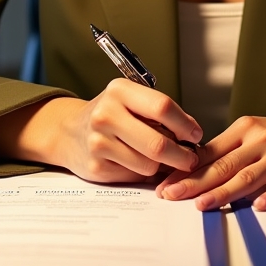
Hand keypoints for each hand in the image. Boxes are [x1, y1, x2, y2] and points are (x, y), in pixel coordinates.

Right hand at [7, 80, 202, 182]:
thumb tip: (192, 136)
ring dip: (160, 165)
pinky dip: (143, 172)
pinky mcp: (96, 166)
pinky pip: (134, 175)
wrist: (70, 132)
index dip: (185, 124)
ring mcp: (99, 142)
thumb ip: (159, 113)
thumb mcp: (131, 101)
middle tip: (191, 158)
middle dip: (182, 155)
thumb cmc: (111, 115)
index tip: (196, 134)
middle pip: (158, 143)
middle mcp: (106, 114)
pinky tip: (135, 161)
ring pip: (149, 164)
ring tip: (154, 155)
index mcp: (120, 90)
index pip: (162, 107)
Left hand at [155, 102, 265, 210]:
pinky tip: (259, 206)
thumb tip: (199, 169)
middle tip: (171, 196)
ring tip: (202, 205)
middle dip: (194, 182)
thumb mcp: (260, 134)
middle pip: (223, 164)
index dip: (186, 169)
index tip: (164, 182)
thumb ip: (233, 150)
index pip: (210, 152)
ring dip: (224, 191)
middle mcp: (261, 138)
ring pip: (249, 175)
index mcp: (246, 128)